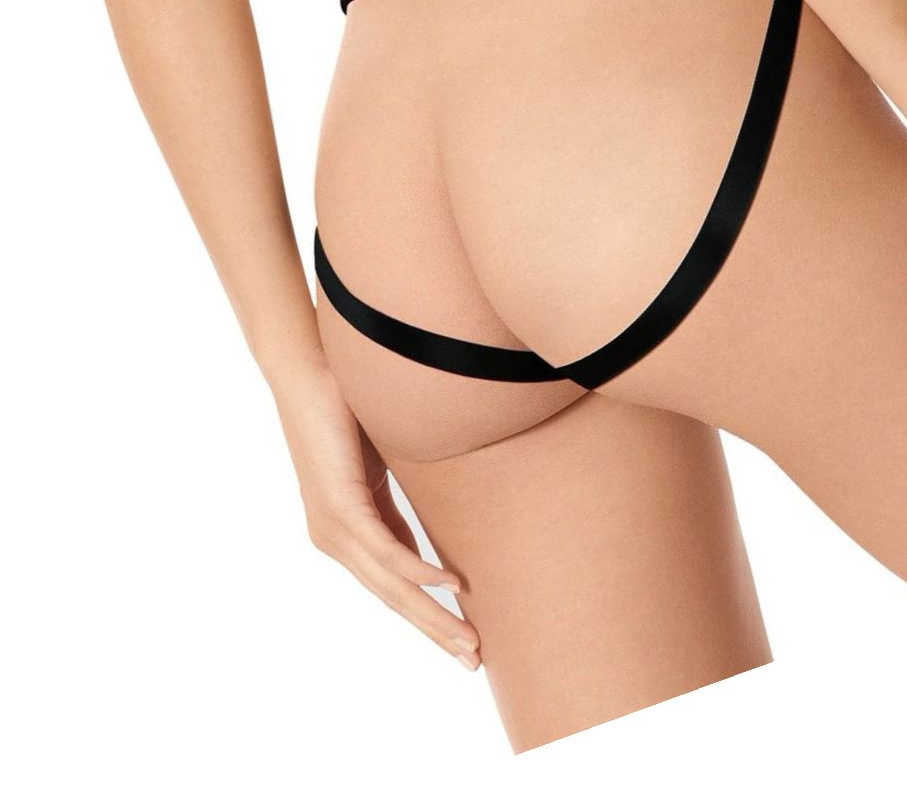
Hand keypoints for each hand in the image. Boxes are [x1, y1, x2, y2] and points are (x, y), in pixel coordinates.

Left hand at [267, 354, 480, 668]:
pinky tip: (449, 585)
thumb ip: (402, 494)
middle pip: (392, 597)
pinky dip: (418, 570)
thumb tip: (439, 511)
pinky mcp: (339, 506)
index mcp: (349, 528)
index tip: (463, 636)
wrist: (309, 370)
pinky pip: (385, 550)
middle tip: (472, 661)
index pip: (394, 583)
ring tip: (467, 639)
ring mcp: (334, 526)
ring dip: (432, 615)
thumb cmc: (348, 406)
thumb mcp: (387, 460)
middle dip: (435, 631)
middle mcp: (336, 537)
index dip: (429, 612)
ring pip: (390, 585)